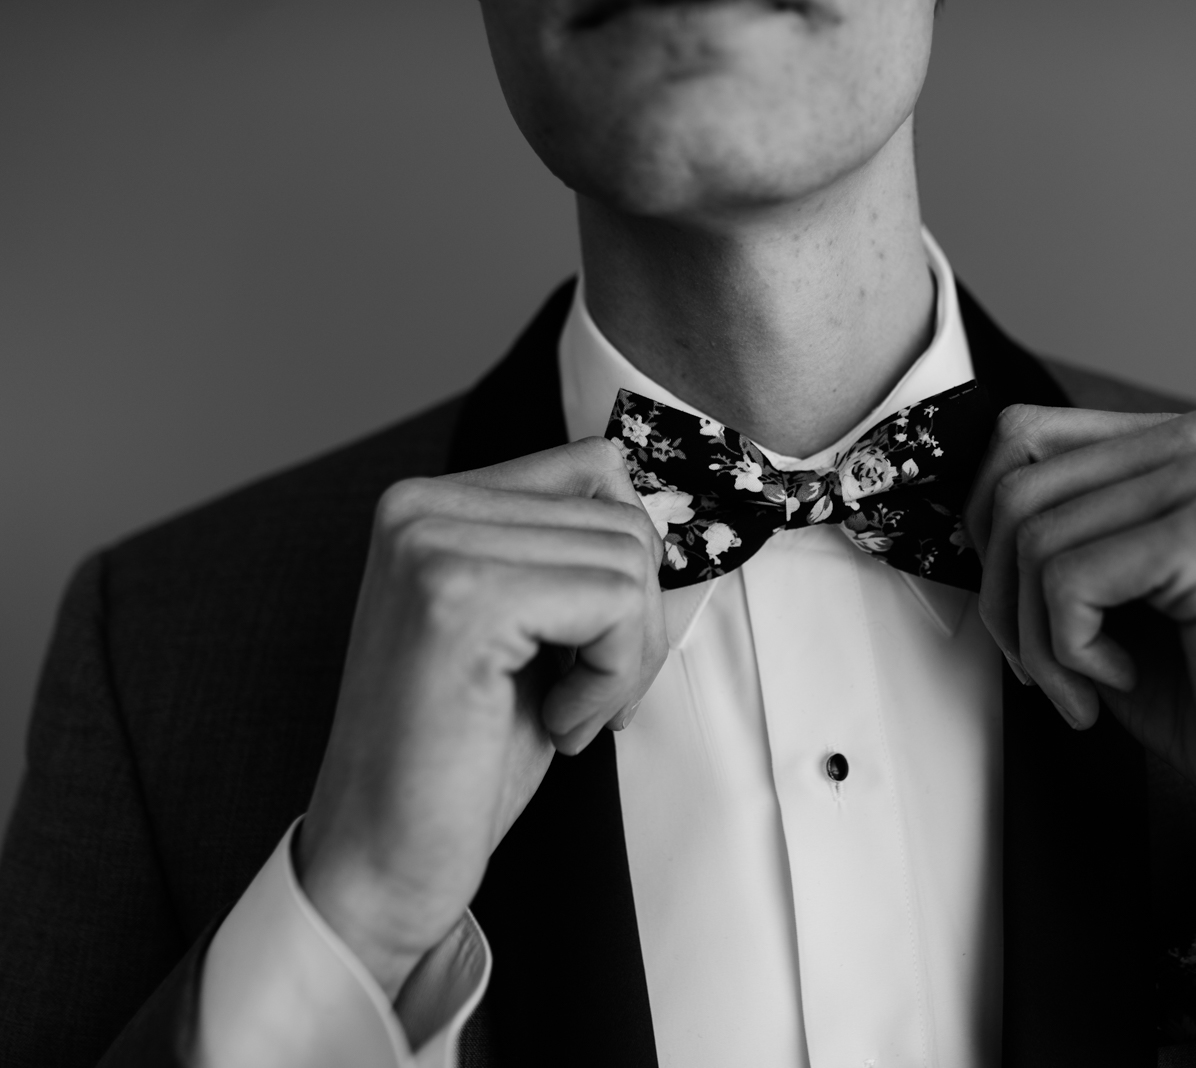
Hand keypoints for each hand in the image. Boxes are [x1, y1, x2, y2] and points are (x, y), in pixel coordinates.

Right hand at [295, 437, 667, 996]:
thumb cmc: (461, 758)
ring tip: (563, 714)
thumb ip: (569, 555)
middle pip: (623, 518)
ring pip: (629, 560)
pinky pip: (614, 604)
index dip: (627, 569)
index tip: (592, 648)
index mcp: (429, 504)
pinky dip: (610, 679)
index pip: (598, 469)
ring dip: (622, 660)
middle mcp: (419, 507)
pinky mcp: (460, 600)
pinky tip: (554, 725)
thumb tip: (659, 516)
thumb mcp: (528, 632)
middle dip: (634, 623)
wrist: (382, 860)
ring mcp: (432, 546)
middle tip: (583, 699)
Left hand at [968, 405, 1195, 931]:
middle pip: (1015, 486)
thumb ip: (1048, 521)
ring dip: (1035, 637)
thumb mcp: (1103, 585)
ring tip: (1090, 679)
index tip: (1021, 608)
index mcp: (1184, 437)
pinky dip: (1068, 652)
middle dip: (1002, 594)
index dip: (987, 530)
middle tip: (1048, 665)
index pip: (1020, 435)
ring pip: (1031, 537)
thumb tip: (961, 500)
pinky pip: (1065, 582)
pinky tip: (1124, 676)